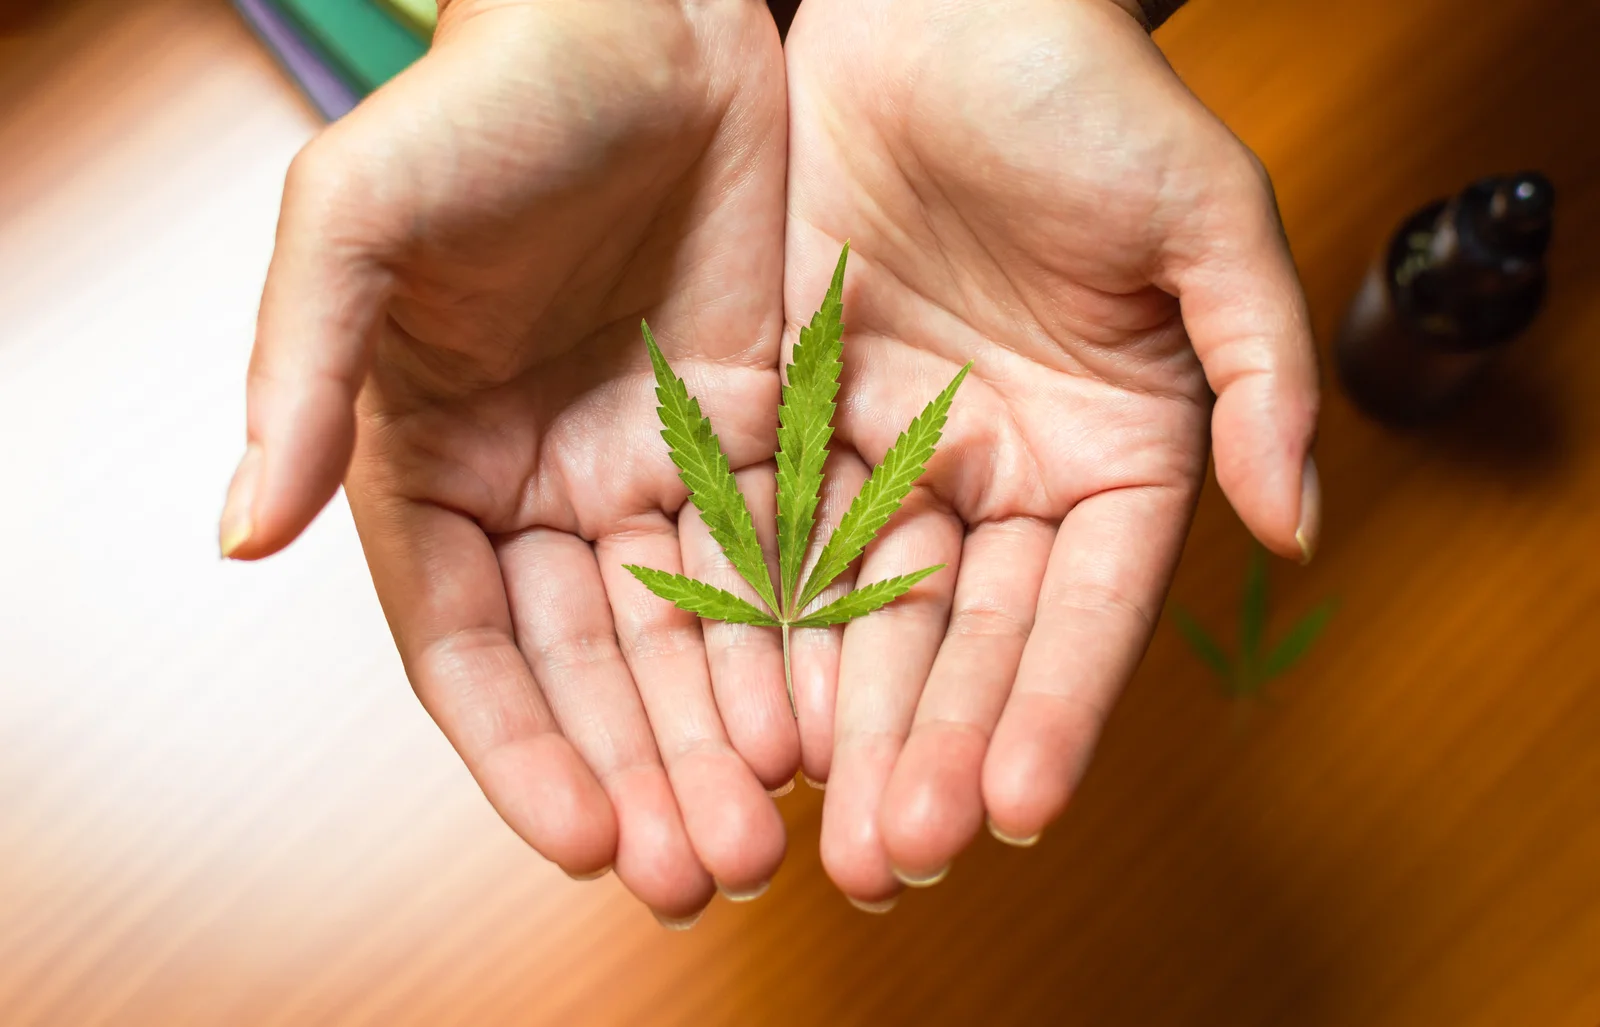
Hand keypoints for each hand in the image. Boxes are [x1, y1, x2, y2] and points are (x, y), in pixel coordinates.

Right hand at [219, 0, 794, 921]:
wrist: (642, 15)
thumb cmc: (483, 100)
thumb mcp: (358, 218)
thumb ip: (299, 373)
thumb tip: (235, 532)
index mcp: (432, 458)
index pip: (466, 641)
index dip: (518, 747)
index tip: (582, 838)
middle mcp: (540, 483)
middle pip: (590, 663)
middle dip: (639, 773)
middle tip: (698, 872)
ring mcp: (650, 461)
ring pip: (688, 631)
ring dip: (720, 736)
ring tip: (765, 832)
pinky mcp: (752, 425)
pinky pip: (777, 553)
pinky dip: (797, 638)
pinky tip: (827, 715)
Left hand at [782, 0, 1319, 903]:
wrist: (936, 6)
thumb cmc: (1086, 94)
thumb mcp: (1204, 220)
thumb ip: (1260, 372)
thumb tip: (1299, 524)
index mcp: (1113, 454)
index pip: (1088, 608)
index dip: (1058, 707)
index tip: (1020, 806)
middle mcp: (1002, 476)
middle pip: (969, 634)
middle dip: (934, 744)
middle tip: (896, 854)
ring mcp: (895, 456)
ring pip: (865, 609)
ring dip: (842, 716)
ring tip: (811, 820)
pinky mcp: (796, 419)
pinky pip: (773, 531)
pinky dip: (757, 617)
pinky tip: (735, 702)